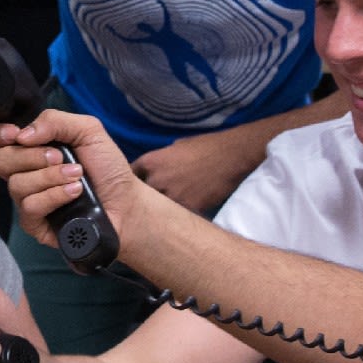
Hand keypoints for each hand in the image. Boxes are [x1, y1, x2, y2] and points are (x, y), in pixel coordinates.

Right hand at [0, 108, 150, 253]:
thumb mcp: (87, 130)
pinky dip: (54, 196)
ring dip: (50, 177)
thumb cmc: (107, 168)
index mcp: (31, 148)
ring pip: (16, 185)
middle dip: (32, 156)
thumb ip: (55, 121)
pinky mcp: (35, 224)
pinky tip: (74, 192)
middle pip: (0, 161)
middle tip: (60, 157)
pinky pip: (30, 207)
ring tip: (77, 176)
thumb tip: (21, 135)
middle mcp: (24, 173)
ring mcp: (27, 199)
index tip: (14, 134)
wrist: (126, 202)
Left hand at [130, 129, 255, 214]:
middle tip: (147, 203)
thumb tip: (154, 170)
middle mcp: (157, 180)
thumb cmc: (205, 146)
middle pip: (139, 197)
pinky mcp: (189, 208)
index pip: (130, 177)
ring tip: (165, 212)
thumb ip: (160, 160)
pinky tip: (182, 216)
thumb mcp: (176, 147)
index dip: (132, 182)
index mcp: (151, 162)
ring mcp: (172, 196)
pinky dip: (179, 216)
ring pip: (157, 210)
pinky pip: (178, 216)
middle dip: (143, 199)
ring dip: (160, 211)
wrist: (231, 155)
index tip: (134, 187)